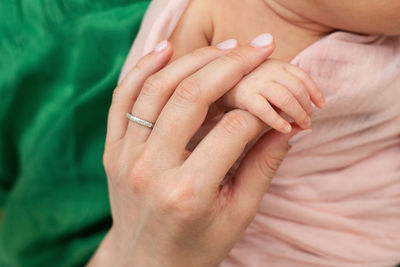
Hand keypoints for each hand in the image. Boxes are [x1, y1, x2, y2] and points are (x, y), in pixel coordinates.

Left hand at [88, 35, 304, 266]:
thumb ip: (262, 167)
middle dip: (232, 66)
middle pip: (193, 97)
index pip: (234, 129)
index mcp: (188, 193)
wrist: (146, 264)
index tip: (279, 98)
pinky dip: (143, 69)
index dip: (264, 108)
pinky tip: (167, 49)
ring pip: (157, 89)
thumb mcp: (238, 215)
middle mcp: (150, 170)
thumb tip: (289, 126)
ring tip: (226, 47)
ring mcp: (125, 157)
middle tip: (258, 47)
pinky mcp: (112, 151)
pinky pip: (122, 99)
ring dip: (194, 60)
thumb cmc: (197, 246)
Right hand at [216, 58, 325, 132]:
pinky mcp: (241, 95)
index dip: (314, 89)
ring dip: (298, 112)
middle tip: (308, 120)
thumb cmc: (234, 91)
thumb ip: (277, 90)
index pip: (299, 74)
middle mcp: (262, 67)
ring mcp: (252, 80)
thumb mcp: (257, 85)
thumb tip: (307, 109)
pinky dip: (278, 120)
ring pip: (286, 96)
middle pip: (296, 85)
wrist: (204, 90)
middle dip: (306, 104)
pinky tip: (284, 129)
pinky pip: (265, 109)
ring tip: (302, 125)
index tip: (321, 105)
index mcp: (269, 62)